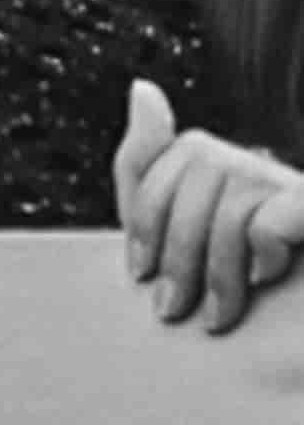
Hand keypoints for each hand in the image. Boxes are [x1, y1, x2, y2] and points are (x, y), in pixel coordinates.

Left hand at [114, 78, 303, 334]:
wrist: (287, 341)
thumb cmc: (234, 295)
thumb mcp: (176, 235)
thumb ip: (146, 163)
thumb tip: (142, 86)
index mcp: (218, 165)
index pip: (168, 154)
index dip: (143, 216)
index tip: (139, 273)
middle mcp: (258, 165)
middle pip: (197, 168)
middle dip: (174, 248)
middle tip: (169, 309)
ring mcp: (292, 187)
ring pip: (231, 199)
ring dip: (216, 269)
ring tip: (215, 318)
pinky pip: (273, 215)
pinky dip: (263, 248)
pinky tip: (266, 276)